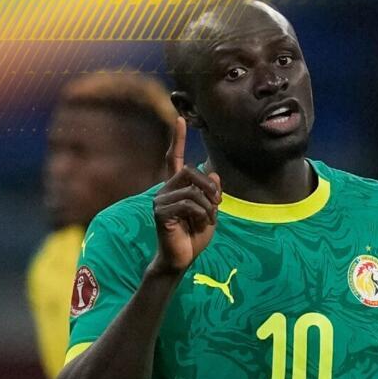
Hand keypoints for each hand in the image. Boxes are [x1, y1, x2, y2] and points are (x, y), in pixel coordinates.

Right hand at [150, 116, 220, 276]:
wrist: (182, 259)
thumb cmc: (194, 237)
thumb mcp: (210, 213)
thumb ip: (212, 194)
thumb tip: (213, 174)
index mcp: (176, 188)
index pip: (175, 158)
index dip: (178, 139)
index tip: (180, 119)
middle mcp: (165, 190)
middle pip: (190, 171)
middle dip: (209, 187)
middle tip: (217, 204)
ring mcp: (160, 200)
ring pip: (192, 189)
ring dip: (208, 206)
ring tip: (208, 220)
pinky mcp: (160, 212)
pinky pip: (188, 204)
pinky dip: (201, 214)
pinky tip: (199, 224)